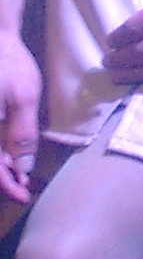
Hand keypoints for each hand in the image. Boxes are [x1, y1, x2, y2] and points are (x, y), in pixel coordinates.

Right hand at [0, 29, 41, 205]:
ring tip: (18, 173)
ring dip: (0, 165)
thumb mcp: (23, 97)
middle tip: (24, 186)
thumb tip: (21, 168)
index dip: (7, 185)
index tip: (24, 195)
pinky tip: (8, 154)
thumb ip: (22, 134)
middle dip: (3, 177)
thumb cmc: (10, 64)